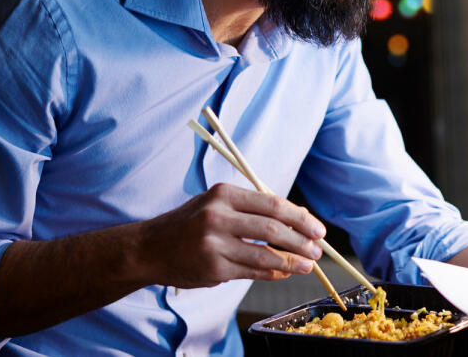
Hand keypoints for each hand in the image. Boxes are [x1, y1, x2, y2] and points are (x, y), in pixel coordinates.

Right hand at [138, 182, 325, 287]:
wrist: (149, 248)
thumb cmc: (189, 224)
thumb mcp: (215, 204)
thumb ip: (251, 210)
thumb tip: (296, 222)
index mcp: (224, 194)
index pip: (273, 204)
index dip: (301, 218)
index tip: (317, 229)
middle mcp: (218, 216)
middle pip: (274, 229)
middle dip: (302, 241)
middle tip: (318, 249)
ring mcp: (214, 244)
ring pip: (265, 254)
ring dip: (292, 261)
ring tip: (308, 264)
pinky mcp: (213, 268)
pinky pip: (252, 271)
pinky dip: (273, 273)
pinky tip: (285, 272)